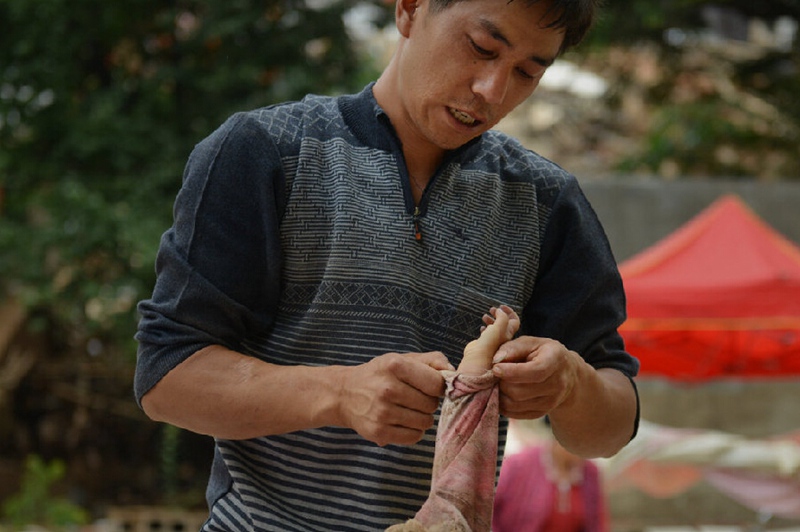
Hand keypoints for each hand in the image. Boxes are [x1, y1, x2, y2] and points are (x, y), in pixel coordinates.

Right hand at [336, 351, 451, 445]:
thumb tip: (453, 371)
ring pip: (425, 423)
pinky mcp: (379, 432)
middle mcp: (388, 389)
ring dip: (421, 418)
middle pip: (431, 405)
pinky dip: (413, 431)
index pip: (436, 383)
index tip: (431, 387)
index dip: (438, 387)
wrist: (344, 394)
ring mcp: (382, 412)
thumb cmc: (379, 374)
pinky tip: (402, 421)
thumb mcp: (401, 359)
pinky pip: (414, 437)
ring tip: (408, 410)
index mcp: (395, 365)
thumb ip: (431, 360)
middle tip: (415, 398)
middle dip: (428, 402)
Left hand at [490, 336, 580, 418]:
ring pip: (516, 405)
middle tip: (493, 375)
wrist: (564, 373)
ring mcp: (551, 401)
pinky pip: (517, 414)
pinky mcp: (542, 413)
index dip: (513, 372)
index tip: (495, 368)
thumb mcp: (530, 343)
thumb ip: (513, 348)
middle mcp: (558, 384)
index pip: (536, 371)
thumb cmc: (541, 353)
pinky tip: (501, 394)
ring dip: (500, 395)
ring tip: (496, 383)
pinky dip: (504, 406)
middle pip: (522, 392)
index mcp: (555, 360)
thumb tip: (496, 360)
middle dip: (502, 384)